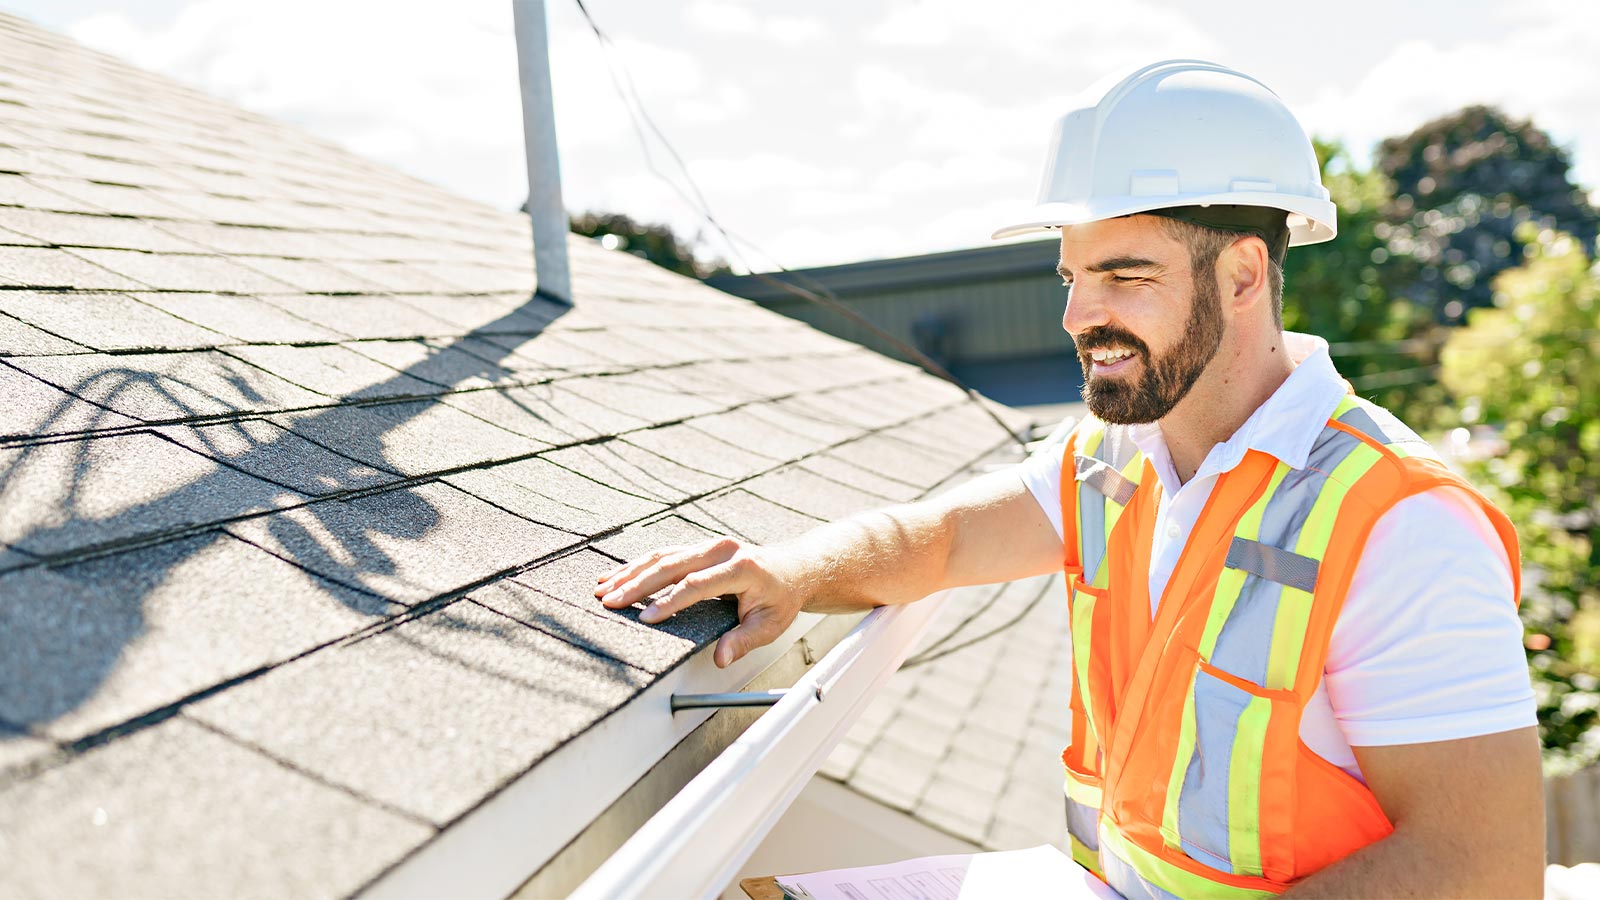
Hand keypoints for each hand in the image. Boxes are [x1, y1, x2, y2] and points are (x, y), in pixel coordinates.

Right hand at [594, 536, 804, 668]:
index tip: (646, 619)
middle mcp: (722, 550)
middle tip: (610, 602)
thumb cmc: (780, 599)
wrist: (792, 569)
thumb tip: (721, 659)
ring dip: (630, 572)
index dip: (670, 602)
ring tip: (603, 589)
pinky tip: (617, 575)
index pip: (697, 585)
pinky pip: (665, 554)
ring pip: (663, 557)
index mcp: (742, 567)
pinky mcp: (699, 547)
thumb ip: (743, 641)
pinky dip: (639, 566)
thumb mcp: (770, 625)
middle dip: (637, 585)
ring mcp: (709, 544)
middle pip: (672, 566)